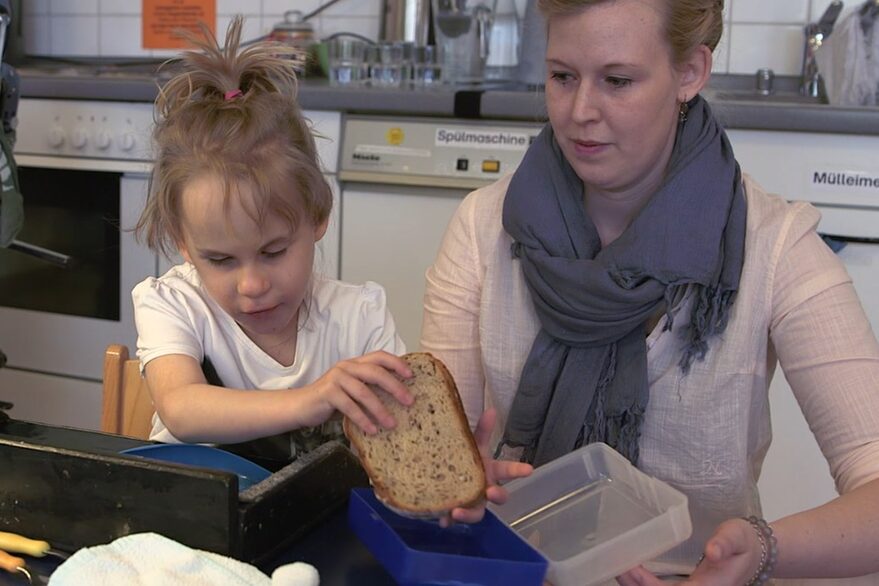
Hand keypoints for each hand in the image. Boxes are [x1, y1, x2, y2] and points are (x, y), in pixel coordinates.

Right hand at [300, 351, 413, 433]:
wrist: (301, 406)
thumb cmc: (331, 400)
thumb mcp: (352, 391)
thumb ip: (369, 388)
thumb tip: (399, 399)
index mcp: (355, 363)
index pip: (379, 356)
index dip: (396, 363)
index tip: (412, 375)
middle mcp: (346, 367)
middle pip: (375, 372)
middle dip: (395, 387)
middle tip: (410, 402)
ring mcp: (336, 378)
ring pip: (364, 392)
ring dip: (380, 410)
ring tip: (392, 424)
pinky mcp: (328, 393)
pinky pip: (350, 407)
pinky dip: (363, 419)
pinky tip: (372, 430)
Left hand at [439, 408, 532, 526]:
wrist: (445, 472)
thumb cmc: (465, 458)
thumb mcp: (472, 443)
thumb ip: (482, 430)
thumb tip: (491, 410)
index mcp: (491, 471)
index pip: (508, 470)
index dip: (519, 470)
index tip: (529, 469)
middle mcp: (486, 488)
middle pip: (499, 496)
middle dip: (498, 495)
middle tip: (490, 491)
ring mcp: (474, 502)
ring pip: (477, 513)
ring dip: (469, 514)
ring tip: (457, 511)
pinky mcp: (457, 511)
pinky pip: (454, 519)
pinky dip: (449, 520)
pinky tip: (442, 519)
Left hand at [616, 518, 762, 584]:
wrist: (757, 551)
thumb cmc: (745, 543)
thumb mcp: (737, 537)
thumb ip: (725, 543)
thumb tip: (713, 551)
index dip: (649, 585)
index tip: (631, 569)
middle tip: (616, 567)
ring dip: (638, 585)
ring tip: (618, 568)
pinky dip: (645, 582)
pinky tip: (632, 571)